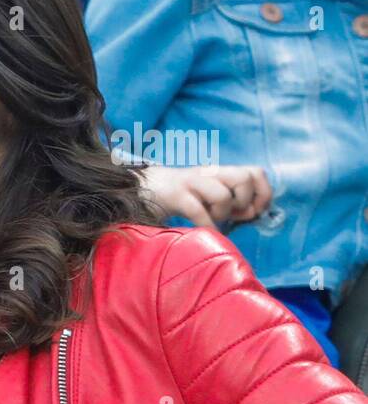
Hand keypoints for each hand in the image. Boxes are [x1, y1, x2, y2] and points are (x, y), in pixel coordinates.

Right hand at [138, 165, 272, 229]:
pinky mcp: (174, 195)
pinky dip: (205, 225)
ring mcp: (191, 182)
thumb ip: (232, 202)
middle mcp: (209, 173)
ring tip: (212, 219)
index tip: (255, 211)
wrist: (141, 187)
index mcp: (220, 172)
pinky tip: (203, 231)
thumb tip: (253, 213)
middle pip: (243, 178)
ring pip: (222, 194)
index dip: (262, 193)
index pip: (255, 173)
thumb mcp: (209, 196)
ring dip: (221, 213)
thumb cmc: (180, 197)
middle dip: (244, 201)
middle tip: (234, 215)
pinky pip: (197, 211)